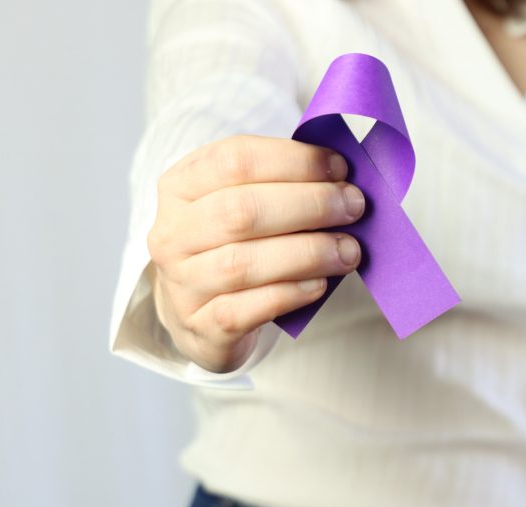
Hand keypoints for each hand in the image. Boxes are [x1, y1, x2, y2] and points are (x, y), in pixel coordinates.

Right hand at [146, 135, 364, 372]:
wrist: (197, 315)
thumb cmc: (231, 247)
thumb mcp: (241, 202)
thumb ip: (282, 184)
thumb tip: (343, 177)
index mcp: (181, 187)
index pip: (234, 160)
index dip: (294, 160)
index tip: (340, 168)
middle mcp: (173, 234)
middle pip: (241, 211)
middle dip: (309, 205)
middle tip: (353, 206)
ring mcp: (181, 284)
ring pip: (243, 263)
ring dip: (307, 253)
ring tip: (347, 250)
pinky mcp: (200, 327)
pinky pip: (246, 309)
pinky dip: (289, 293)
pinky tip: (319, 283)